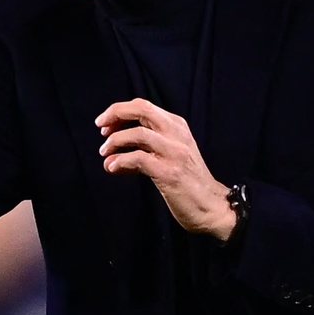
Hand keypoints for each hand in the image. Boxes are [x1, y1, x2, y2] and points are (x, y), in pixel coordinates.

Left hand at [95, 99, 234, 240]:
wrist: (212, 208)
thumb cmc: (187, 183)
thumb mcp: (167, 158)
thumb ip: (141, 153)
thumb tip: (110, 158)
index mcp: (177, 127)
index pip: (144, 106)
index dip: (120, 111)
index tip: (105, 124)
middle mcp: (177, 135)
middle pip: (142, 110)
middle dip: (116, 114)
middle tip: (100, 127)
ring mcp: (175, 153)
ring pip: (138, 133)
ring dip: (115, 141)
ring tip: (104, 153)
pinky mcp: (170, 173)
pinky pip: (139, 159)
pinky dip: (121, 161)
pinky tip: (113, 167)